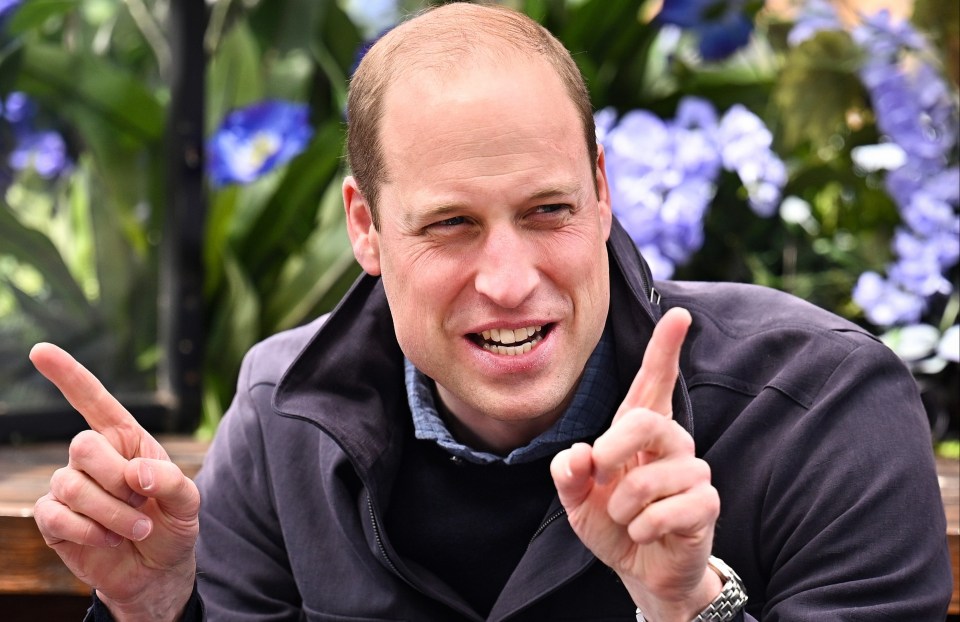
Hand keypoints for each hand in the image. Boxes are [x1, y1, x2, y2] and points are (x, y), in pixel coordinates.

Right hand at [30, 343, 198, 621]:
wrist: (157, 571)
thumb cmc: (173, 526)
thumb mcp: (189, 502)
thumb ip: (171, 481)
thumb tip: (136, 474)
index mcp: (126, 440)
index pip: (94, 400)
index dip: (68, 375)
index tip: (40, 350)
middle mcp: (95, 457)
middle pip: (82, 444)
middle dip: (116, 479)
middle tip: (142, 504)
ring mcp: (71, 487)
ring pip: (71, 484)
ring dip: (111, 513)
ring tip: (137, 529)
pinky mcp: (55, 519)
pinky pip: (55, 514)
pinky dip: (88, 531)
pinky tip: (108, 540)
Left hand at [550, 308, 720, 620]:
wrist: (640, 570)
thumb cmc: (612, 522)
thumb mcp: (576, 499)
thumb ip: (568, 474)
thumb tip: (579, 456)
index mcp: (639, 430)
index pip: (655, 382)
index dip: (665, 348)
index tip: (680, 315)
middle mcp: (672, 442)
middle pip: (646, 422)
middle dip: (612, 450)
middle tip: (600, 475)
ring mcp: (693, 472)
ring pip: (650, 478)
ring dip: (623, 506)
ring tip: (627, 517)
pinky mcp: (707, 505)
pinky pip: (668, 510)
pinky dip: (643, 528)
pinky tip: (646, 533)